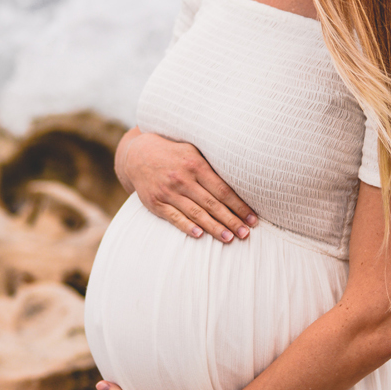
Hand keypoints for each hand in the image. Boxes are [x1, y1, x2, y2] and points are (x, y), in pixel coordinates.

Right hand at [116, 130, 256, 242]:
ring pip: (195, 213)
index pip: (223, 190)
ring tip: (229, 238)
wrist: (137, 155)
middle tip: (245, 234)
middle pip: (212, 204)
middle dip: (231, 220)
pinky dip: (187, 226)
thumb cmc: (173, 154)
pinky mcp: (155, 202)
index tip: (252, 219)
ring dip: (214, 227)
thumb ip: (212, 165)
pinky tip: (200, 235)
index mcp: (195, 164)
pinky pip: (174, 217)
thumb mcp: (193, 151)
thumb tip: (241, 180)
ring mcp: (167, 191)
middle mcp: (182, 178)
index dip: (239, 206)